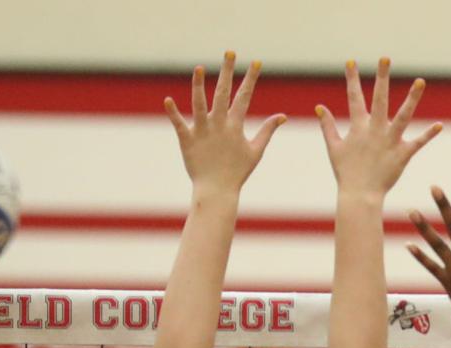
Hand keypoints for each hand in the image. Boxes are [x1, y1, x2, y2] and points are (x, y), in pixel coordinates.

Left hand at [164, 52, 285, 196]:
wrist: (218, 191)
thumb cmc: (237, 173)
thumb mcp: (256, 151)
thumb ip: (267, 131)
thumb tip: (282, 116)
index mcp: (235, 126)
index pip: (244, 97)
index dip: (251, 79)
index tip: (256, 62)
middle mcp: (219, 125)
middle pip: (222, 93)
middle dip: (227, 71)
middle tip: (229, 52)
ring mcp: (202, 132)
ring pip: (199, 104)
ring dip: (198, 85)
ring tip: (198, 68)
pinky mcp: (188, 140)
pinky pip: (179, 124)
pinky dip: (173, 113)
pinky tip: (168, 100)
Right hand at [317, 58, 441, 197]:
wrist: (359, 196)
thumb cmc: (346, 173)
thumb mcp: (334, 147)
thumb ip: (327, 126)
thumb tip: (319, 107)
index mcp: (359, 127)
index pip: (354, 98)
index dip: (352, 80)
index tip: (351, 62)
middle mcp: (375, 130)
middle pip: (379, 99)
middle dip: (382, 77)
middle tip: (385, 58)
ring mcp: (390, 141)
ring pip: (403, 116)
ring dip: (412, 98)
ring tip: (421, 81)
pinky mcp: (402, 155)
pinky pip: (417, 143)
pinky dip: (428, 135)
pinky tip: (440, 125)